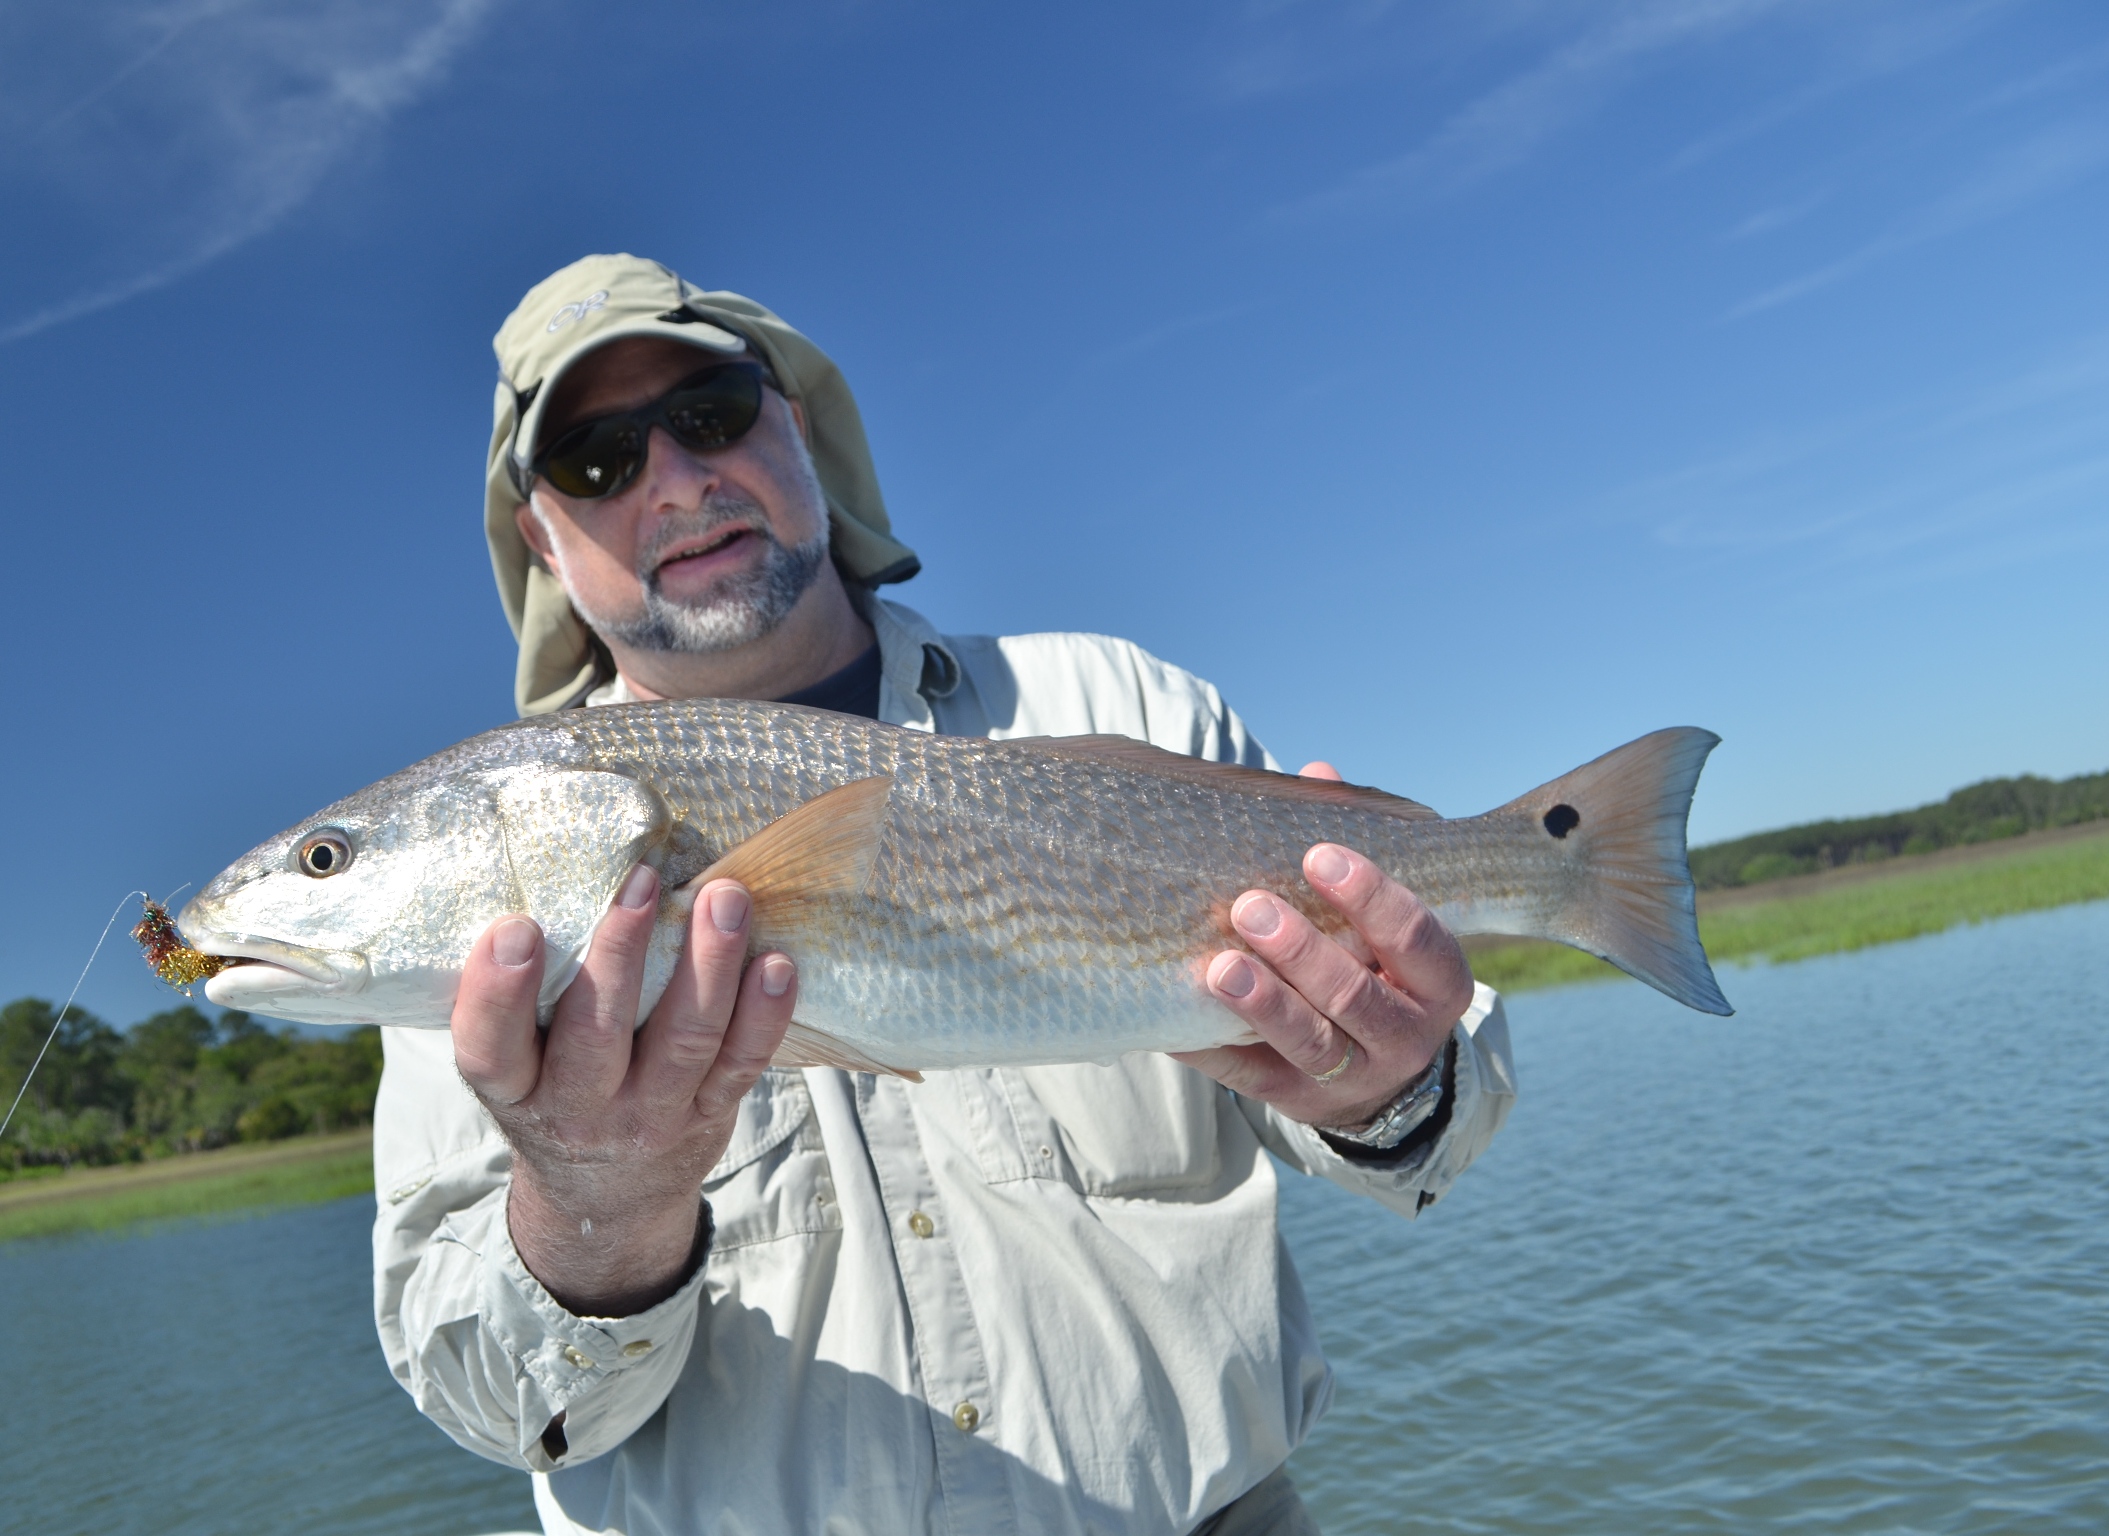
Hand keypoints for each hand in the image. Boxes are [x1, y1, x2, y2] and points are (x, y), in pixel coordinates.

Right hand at [451, 867, 795, 1315]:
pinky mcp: (709, 1116)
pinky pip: (741, 1066)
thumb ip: (522, 998)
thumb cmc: (555, 1092)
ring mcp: (649, 1118)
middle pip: (596, 1034)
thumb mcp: (516, 1063)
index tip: (516, 928)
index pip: (489, 1049)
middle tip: (641, 879)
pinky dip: (764, 1015)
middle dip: (620, 951)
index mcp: (512, 1089)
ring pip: (683, 1041)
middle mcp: (576, 1110)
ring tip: (723, 898)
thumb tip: (549, 875)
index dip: (497, 993)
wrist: (605, 1199)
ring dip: (707, 965)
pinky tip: (776, 964)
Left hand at [1173, 762, 1476, 1129]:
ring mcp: (1356, 1077)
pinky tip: (1172, 1020)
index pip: (1416, 936)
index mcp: (1438, 980)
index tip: (1318, 854)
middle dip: (1304, 951)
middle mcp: (1408, 1035)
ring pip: (1313, 1044)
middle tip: (1250, 905)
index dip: (1371, 896)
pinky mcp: (1299, 1102)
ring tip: (1218, 967)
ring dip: (1265, 1003)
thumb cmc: (1374, 966)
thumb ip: (1351, 854)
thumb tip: (1317, 775)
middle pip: (1357, 995)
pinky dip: (1209, 1048)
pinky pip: (1251, 1077)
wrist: (1381, 1080)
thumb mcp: (1383, 923)